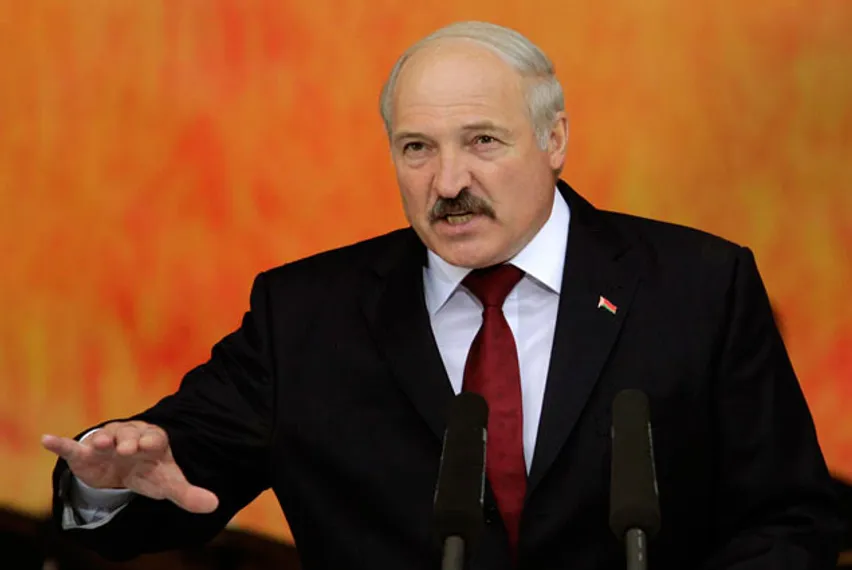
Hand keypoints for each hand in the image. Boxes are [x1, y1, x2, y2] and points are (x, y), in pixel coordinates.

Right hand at [42, 421, 218, 513]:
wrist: (125, 469)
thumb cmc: (151, 471)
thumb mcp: (169, 483)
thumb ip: (189, 494)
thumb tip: (215, 505)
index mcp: (152, 441)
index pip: (153, 438)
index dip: (150, 441)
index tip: (148, 445)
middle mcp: (129, 437)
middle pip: (128, 435)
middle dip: (126, 440)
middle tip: (126, 448)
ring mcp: (106, 442)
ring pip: (103, 437)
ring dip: (101, 439)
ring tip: (99, 444)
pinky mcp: (85, 453)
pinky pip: (72, 446)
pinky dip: (60, 444)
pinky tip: (47, 440)